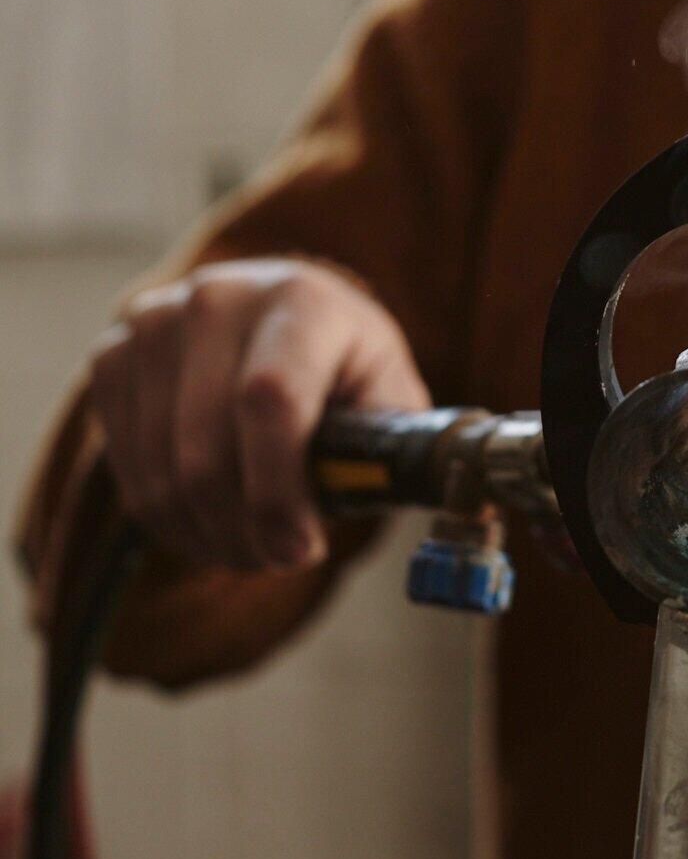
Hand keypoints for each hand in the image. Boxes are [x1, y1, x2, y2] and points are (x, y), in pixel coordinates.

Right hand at [88, 260, 428, 570]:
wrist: (275, 314)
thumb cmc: (340, 365)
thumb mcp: (386, 390)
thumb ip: (390, 443)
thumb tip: (402, 495)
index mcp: (301, 301)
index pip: (271, 401)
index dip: (278, 492)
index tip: (300, 548)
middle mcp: (218, 299)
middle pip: (208, 451)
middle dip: (245, 531)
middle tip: (280, 559)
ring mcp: (154, 324)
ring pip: (163, 471)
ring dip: (207, 534)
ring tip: (250, 546)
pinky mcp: (113, 355)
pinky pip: (128, 468)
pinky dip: (167, 516)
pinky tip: (209, 519)